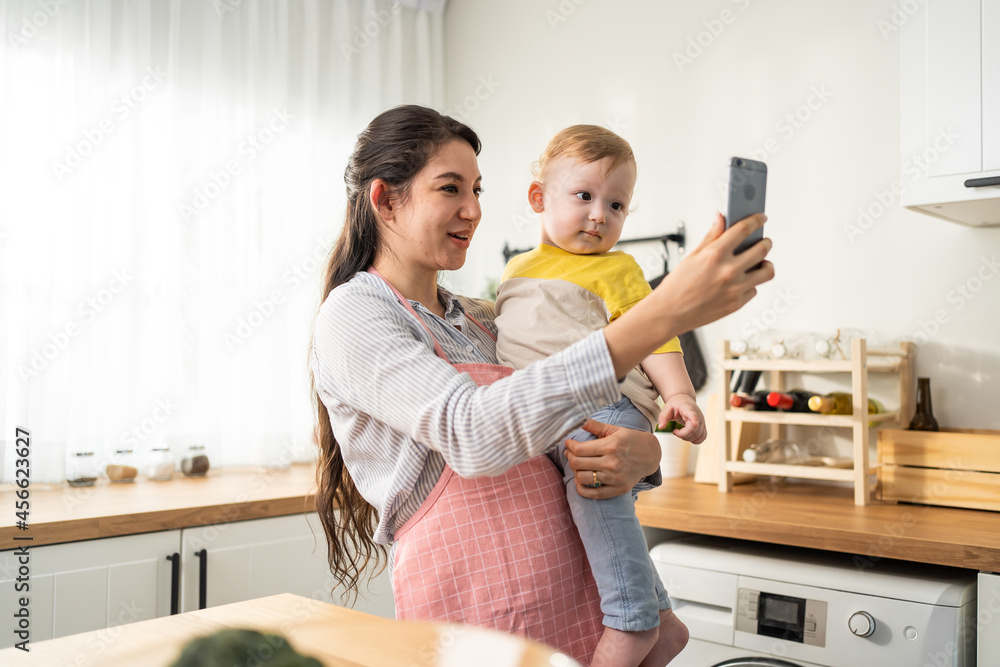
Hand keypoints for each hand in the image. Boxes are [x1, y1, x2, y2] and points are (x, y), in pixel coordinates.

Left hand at [563, 419, 660, 498]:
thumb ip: (594, 425)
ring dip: (575, 471)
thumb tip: (578, 420)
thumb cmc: (631, 440)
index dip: (569, 446)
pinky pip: (593, 494)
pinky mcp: (618, 489)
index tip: (568, 443)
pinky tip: (580, 481)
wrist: (651, 455)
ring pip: (582, 478)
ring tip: (577, 464)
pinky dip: (582, 489)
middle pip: (578, 464)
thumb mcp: (614, 429)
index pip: (579, 450)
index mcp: (610, 446)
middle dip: (569, 457)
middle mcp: (612, 463)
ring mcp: (615, 478)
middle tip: (569, 453)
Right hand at [602, 212, 772, 378]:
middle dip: (766, 242)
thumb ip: (711, 235)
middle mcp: (728, 271)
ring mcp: (735, 289)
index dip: (756, 220)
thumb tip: (721, 217)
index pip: (744, 230)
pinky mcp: (737, 303)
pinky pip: (754, 289)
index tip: (761, 218)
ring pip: (767, 271)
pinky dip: (750, 283)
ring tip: (761, 262)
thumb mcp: (692, 256)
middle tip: (764, 241)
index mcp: (715, 254)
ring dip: (766, 264)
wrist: (669, 313)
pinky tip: (741, 281)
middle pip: (762, 249)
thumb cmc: (677, 285)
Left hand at [658, 395, 706, 443]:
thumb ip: (663, 417)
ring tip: (680, 433)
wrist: (684, 400)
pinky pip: (702, 437)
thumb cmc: (676, 404)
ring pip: (698, 436)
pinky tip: (687, 436)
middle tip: (675, 431)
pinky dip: (695, 440)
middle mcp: (698, 416)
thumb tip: (660, 427)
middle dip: (682, 435)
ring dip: (687, 438)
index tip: (694, 423)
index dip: (694, 420)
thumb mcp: (667, 408)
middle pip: (694, 430)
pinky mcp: (703, 427)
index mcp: (689, 409)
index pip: (693, 415)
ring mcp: (702, 422)